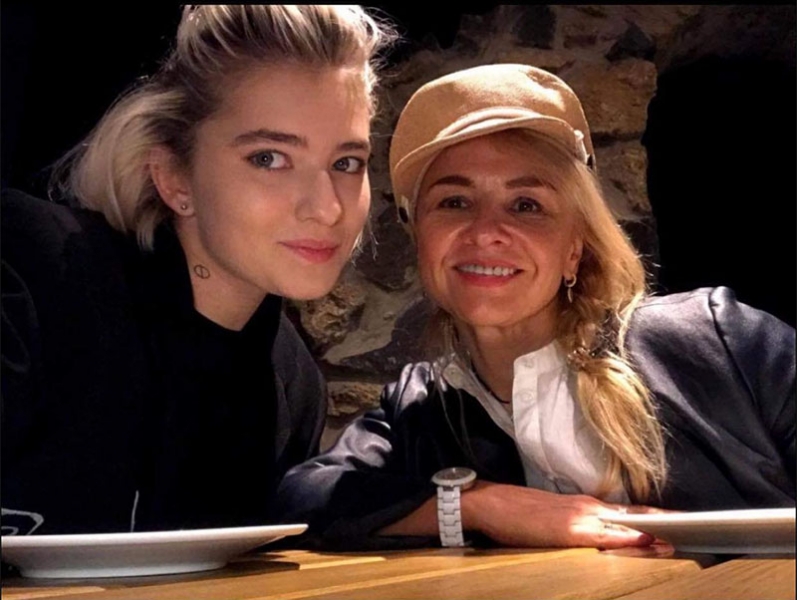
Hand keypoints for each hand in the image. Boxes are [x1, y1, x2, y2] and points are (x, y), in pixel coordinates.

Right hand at [462, 481, 662, 548]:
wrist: (490, 503)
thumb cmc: (516, 512)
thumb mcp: (552, 515)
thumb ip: (577, 524)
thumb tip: (598, 537)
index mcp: (584, 505)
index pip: (626, 511)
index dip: (653, 517)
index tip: (678, 522)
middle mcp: (587, 507)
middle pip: (633, 515)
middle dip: (663, 522)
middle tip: (691, 528)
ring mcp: (580, 516)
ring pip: (625, 523)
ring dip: (653, 531)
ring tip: (678, 538)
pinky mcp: (569, 530)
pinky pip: (606, 535)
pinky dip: (629, 537)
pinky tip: (646, 540)